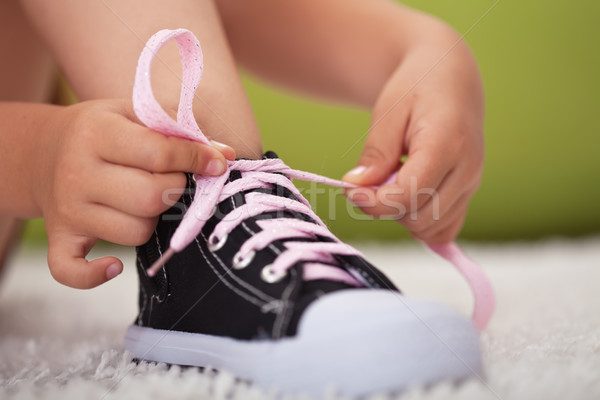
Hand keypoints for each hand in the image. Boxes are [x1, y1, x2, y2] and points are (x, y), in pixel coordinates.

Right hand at [35, 99, 234, 288]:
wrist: (42, 151)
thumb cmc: (102, 132)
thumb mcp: (133, 113)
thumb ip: (179, 129)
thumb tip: (226, 156)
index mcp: (96, 133)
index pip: (159, 153)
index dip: (197, 159)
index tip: (216, 162)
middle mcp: (77, 172)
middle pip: (150, 198)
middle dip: (175, 190)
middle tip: (171, 180)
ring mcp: (67, 209)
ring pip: (134, 233)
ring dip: (151, 222)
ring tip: (141, 202)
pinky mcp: (60, 238)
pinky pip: (72, 271)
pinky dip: (95, 274)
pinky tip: (113, 264)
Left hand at [343, 27, 483, 243]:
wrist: (450, 78)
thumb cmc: (417, 87)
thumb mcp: (388, 111)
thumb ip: (376, 153)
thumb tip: (356, 188)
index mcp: (448, 144)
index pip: (408, 195)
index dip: (373, 201)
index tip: (350, 189)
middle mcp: (467, 170)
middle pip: (419, 217)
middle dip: (385, 207)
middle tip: (369, 182)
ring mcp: (472, 184)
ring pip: (430, 228)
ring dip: (401, 215)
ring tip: (391, 182)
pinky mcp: (468, 193)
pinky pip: (444, 229)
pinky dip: (420, 221)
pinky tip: (406, 197)